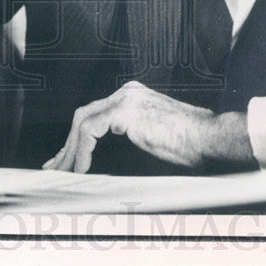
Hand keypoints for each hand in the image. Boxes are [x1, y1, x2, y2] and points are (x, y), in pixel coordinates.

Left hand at [43, 81, 252, 172]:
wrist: (210, 139)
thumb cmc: (192, 146)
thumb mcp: (154, 140)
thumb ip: (130, 142)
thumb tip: (109, 163)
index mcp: (133, 97)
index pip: (95, 114)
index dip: (77, 139)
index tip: (68, 160)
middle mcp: (126, 92)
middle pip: (84, 116)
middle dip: (67, 143)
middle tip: (55, 166)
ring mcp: (124, 98)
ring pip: (82, 123)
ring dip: (70, 150)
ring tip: (63, 173)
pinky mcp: (124, 110)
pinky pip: (90, 131)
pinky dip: (82, 152)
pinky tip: (81, 169)